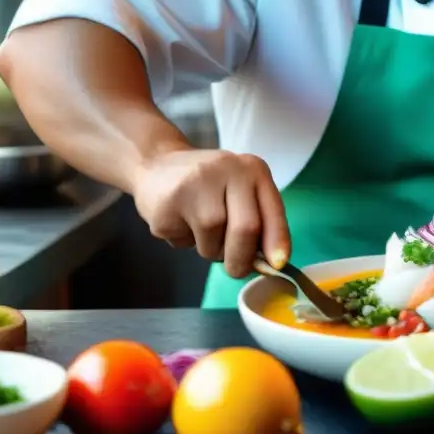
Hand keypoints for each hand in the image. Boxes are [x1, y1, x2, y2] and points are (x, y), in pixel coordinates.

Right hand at [130, 149, 290, 278]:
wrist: (156, 164)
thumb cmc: (208, 186)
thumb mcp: (241, 192)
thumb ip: (259, 220)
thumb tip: (272, 262)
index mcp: (253, 169)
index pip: (272, 210)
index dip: (277, 241)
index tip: (277, 264)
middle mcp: (228, 170)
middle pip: (246, 229)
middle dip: (242, 259)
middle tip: (236, 269)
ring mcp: (196, 184)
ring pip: (214, 243)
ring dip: (210, 249)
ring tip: (200, 228)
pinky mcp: (168, 202)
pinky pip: (184, 243)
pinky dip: (185, 242)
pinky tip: (180, 221)